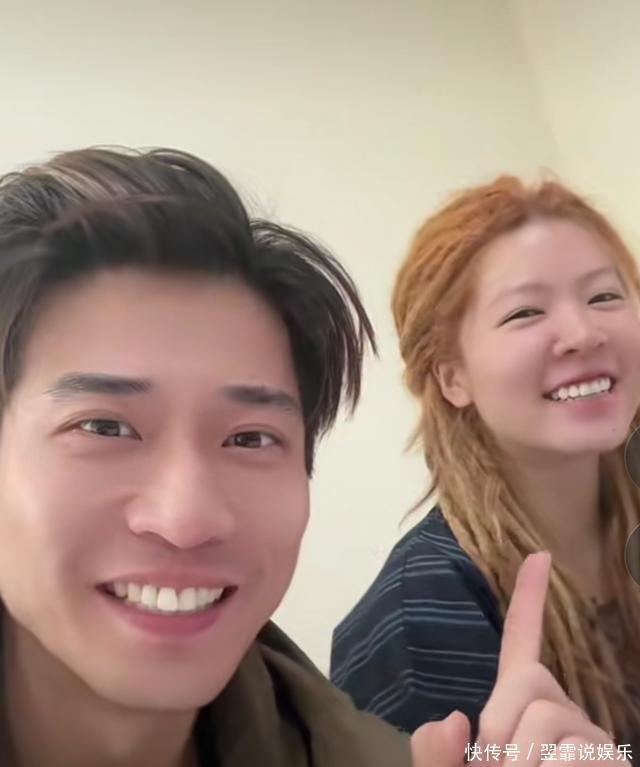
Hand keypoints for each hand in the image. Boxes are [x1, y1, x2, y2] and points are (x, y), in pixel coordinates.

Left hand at [411, 552, 625, 766]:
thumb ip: (436, 763)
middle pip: (527, 680)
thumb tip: (452, 717)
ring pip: (546, 719)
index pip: (522, 647)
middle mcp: (563, 718)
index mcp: (520, 715)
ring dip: (522, 763)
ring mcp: (593, 744)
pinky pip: (576, 755)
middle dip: (502, 730)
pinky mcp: (613, 763)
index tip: (538, 555)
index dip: (529, 600)